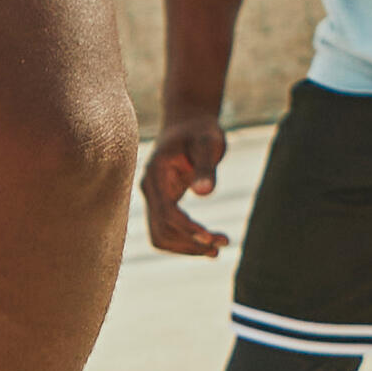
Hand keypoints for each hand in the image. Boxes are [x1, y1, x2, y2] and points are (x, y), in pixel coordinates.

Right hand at [141, 116, 229, 256]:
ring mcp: (153, 197)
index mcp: (157, 174)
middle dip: (190, 244)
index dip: (188, 229)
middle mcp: (150, 189)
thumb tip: (204, 194)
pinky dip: (185, 240)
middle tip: (221, 245)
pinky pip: (166, 229)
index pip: (167, 213)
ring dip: (188, 247)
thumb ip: (206, 167)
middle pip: (161, 231)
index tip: (211, 238)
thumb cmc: (200, 130)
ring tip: (218, 249)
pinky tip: (207, 243)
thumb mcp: (208, 143)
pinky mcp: (161, 202)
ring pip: (161, 236)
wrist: (187, 122)